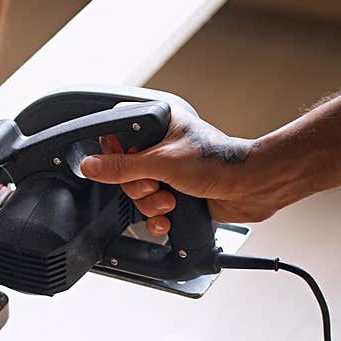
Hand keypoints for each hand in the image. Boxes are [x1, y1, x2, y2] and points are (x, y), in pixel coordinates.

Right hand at [81, 106, 270, 234]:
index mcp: (159, 124)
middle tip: (156, 184)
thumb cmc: (218, 162)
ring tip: (170, 200)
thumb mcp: (160, 162)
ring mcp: (168, 171)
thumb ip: (121, 166)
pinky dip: (157, 217)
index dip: (114, 154)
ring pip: (137, 193)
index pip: (117, 135)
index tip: (125, 165)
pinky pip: (151, 210)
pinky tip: (170, 215)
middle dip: (139, 186)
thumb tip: (90, 165)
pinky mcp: (176, 193)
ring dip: (151, 203)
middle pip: (124, 171)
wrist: (251, 188)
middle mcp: (161, 146)